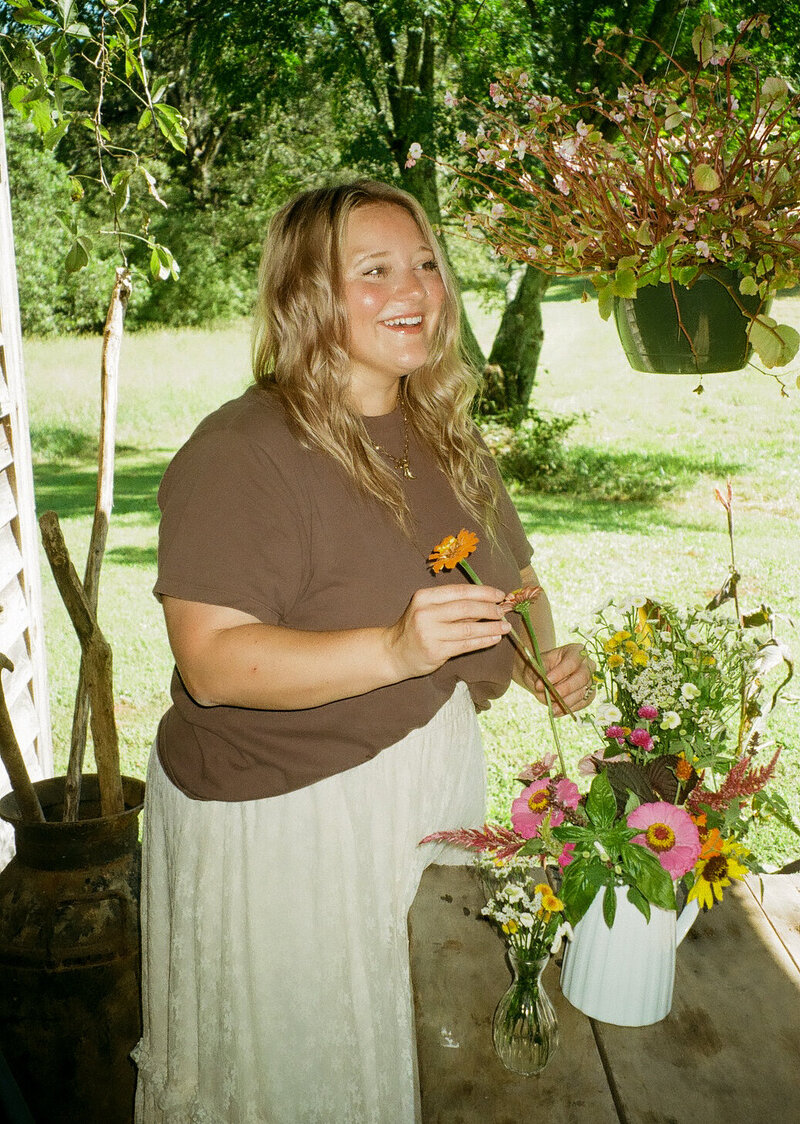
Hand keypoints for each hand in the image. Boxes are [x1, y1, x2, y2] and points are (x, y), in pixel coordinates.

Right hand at [386, 584, 510, 680]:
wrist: (394, 652)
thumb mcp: (429, 610)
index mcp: (424, 597)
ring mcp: (430, 633)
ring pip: (468, 628)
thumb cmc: (416, 628)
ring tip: (506, 626)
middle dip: (489, 609)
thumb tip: (489, 602)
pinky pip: (466, 645)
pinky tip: (495, 638)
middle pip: (466, 608)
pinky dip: (483, 641)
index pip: (460, 591)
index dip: (483, 592)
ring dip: (491, 627)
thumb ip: (455, 606)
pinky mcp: (435, 651)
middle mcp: (425, 613)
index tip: (500, 595)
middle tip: (504, 611)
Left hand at [520, 642, 595, 715]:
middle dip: (565, 688)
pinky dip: (569, 709)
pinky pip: (583, 703)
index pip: (572, 661)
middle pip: (582, 677)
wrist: (542, 675)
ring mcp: (590, 679)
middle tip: (551, 695)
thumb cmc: (540, 666)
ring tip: (551, 708)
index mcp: (576, 651)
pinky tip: (556, 712)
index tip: (546, 680)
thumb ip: (539, 674)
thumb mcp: (536, 666)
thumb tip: (543, 687)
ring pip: (583, 693)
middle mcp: (588, 664)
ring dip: (566, 702)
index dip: (560, 672)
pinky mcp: (589, 694)